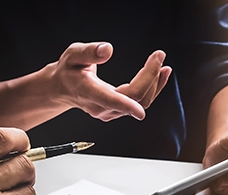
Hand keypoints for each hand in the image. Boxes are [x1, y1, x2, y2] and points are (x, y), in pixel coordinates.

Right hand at [49, 42, 170, 121]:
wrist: (63, 89)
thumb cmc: (68, 70)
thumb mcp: (73, 55)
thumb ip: (89, 52)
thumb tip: (107, 50)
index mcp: (89, 92)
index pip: (110, 100)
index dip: (126, 106)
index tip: (139, 110)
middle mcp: (101, 107)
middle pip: (133, 98)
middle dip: (150, 77)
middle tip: (159, 56)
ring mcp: (110, 112)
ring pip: (140, 102)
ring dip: (155, 84)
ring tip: (163, 65)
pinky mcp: (117, 111)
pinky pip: (140, 103)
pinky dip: (152, 89)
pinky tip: (159, 75)